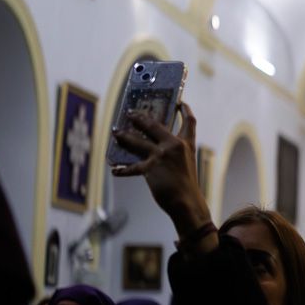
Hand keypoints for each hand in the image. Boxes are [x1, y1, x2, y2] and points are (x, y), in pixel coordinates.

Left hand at [111, 102, 211, 237]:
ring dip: (124, 136)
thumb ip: (172, 155)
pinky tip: (115, 169)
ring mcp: (162, 155)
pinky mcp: (150, 167)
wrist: (187, 201)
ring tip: (115, 133)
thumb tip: (151, 150)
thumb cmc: (186, 186)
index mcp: (187, 145)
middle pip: (155, 125)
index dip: (184, 110)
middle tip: (130, 113)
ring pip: (137, 141)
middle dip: (141, 117)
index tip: (180, 102)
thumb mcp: (184, 164)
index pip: (189, 122)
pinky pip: (132, 167)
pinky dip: (122, 169)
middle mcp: (175, 145)